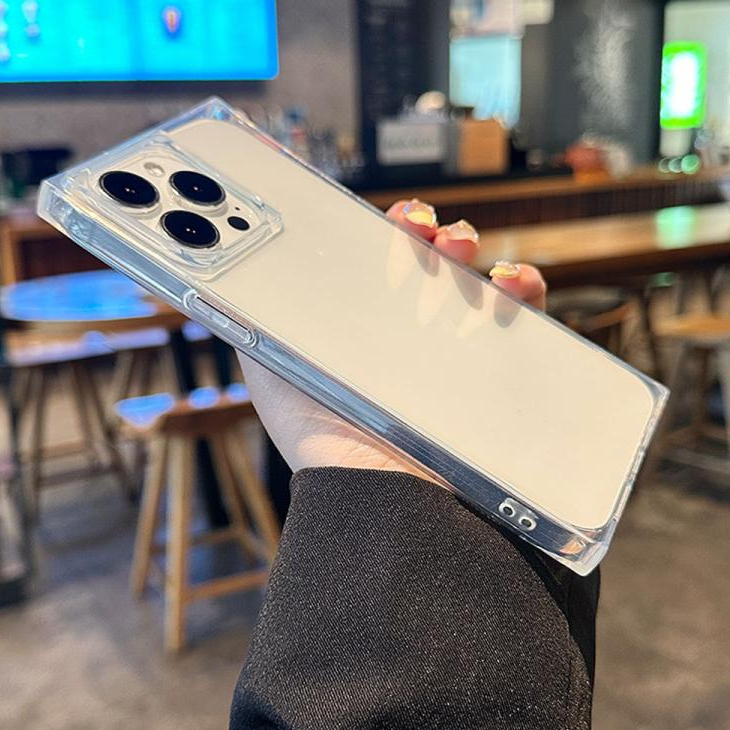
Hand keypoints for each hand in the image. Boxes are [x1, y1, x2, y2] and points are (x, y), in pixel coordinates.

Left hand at [239, 199, 546, 481]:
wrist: (371, 485)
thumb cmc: (317, 432)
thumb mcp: (269, 368)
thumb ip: (254, 318)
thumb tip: (234, 274)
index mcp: (364, 324)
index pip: (381, 260)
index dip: (391, 229)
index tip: (396, 218)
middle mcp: (408, 332)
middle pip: (428, 261)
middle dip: (431, 231)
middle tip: (422, 230)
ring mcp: (451, 349)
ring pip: (472, 278)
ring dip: (469, 246)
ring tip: (459, 248)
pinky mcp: (490, 369)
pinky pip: (519, 316)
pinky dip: (521, 287)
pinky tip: (509, 280)